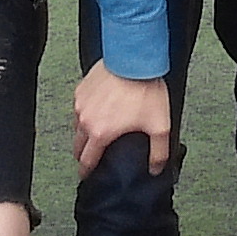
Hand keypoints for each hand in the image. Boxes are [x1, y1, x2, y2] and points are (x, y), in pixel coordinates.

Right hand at [74, 62, 174, 178]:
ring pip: (77, 125)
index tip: (86, 176)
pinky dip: (86, 112)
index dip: (85, 172)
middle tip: (92, 156)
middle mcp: (86, 120)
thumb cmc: (145, 90)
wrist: (134, 59)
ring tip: (98, 131)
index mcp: (100, 133)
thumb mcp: (159, 126)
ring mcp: (81, 103)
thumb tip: (155, 169)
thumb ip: (158, 152)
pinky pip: (80, 107)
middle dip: (83, 154)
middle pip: (78, 145)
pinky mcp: (81, 88)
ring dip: (84, 132)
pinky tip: (99, 109)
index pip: (86, 161)